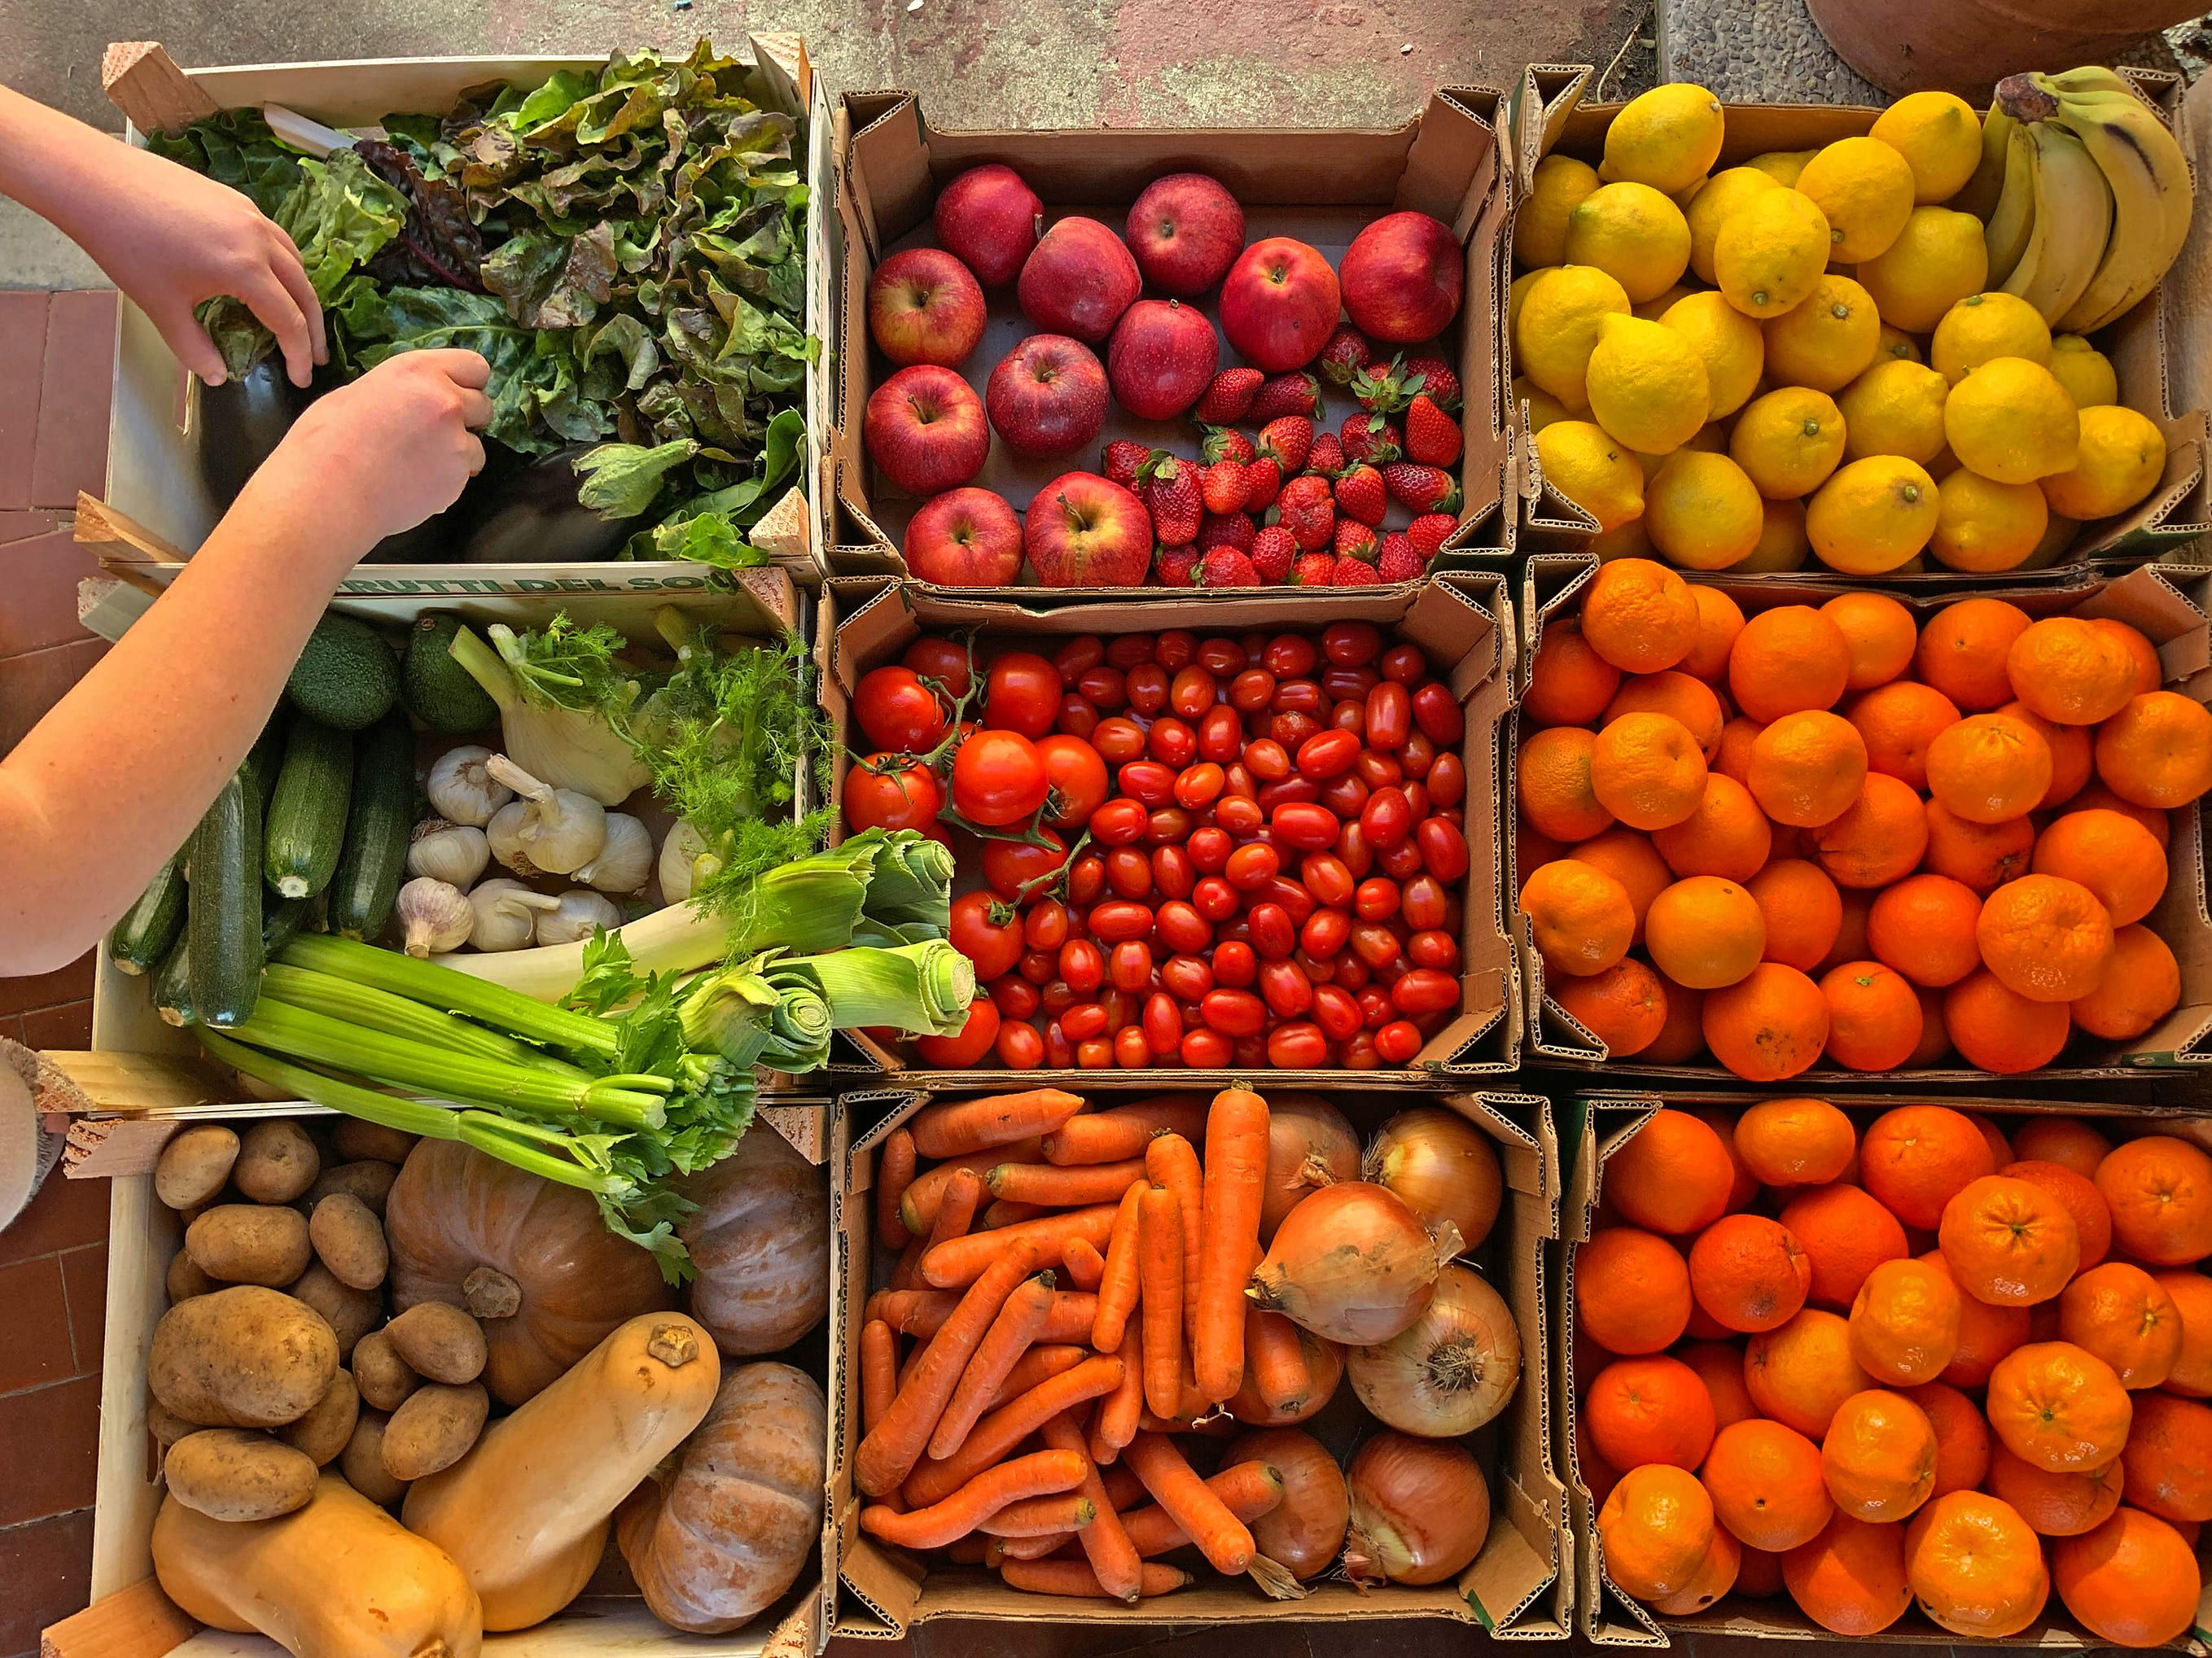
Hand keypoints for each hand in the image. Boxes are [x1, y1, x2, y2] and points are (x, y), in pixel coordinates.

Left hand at [0, 91, 327, 388]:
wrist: (97, 183)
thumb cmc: (126, 246)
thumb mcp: (161, 307)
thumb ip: (195, 348)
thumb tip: (217, 376)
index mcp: (245, 269)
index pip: (289, 320)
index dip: (298, 355)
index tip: (300, 378)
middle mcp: (258, 238)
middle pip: (304, 290)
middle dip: (312, 328)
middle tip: (314, 356)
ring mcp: (249, 213)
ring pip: (294, 259)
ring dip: (302, 293)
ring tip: (298, 317)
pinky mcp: (235, 199)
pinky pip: (275, 237)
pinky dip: (284, 265)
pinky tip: (269, 276)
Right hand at [249, 351, 493, 557]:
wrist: (328, 492)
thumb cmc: (327, 441)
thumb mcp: (358, 394)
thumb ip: (399, 391)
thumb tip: (409, 397)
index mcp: (417, 370)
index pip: (475, 365)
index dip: (467, 383)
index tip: (453, 396)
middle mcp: (445, 400)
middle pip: (484, 405)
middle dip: (466, 419)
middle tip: (434, 433)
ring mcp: (455, 440)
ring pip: (478, 446)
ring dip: (457, 455)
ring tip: (419, 464)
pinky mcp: (457, 477)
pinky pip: (464, 476)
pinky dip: (447, 481)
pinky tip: (414, 484)